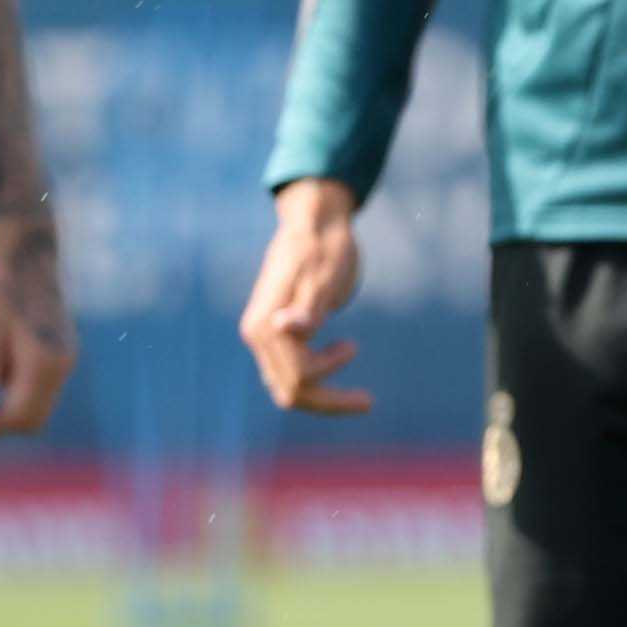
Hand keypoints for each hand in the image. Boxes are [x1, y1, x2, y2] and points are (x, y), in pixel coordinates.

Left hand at [0, 221, 75, 439]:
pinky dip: (18, 391)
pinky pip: (41, 388)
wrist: (29, 256)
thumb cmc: (1, 289)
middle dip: (1, 425)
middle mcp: (62, 366)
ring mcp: (66, 360)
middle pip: (33, 419)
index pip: (17, 416)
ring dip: (9, 407)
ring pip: (39, 406)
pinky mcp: (62, 353)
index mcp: (43, 362)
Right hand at [238, 181, 369, 416]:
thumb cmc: (324, 248)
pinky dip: (316, 380)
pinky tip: (338, 360)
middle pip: (291, 390)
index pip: (297, 376)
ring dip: (323, 396)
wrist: (314, 224)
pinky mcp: (275, 336)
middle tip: (368, 402)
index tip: (354, 346)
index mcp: (265, 324)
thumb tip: (284, 328)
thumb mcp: (323, 275)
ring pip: (289, 388)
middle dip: (329, 401)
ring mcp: (264, 337)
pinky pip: (291, 373)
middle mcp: (258, 335)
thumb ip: (306, 307)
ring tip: (361, 395)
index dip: (329, 376)